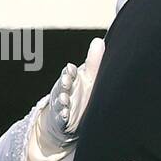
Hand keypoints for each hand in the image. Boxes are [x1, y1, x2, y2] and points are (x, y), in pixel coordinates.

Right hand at [32, 37, 103, 153]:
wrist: (65, 117)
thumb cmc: (80, 93)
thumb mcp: (87, 78)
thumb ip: (93, 62)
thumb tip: (99, 41)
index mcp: (71, 80)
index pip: (70, 73)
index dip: (70, 71)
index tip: (71, 69)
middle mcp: (64, 91)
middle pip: (63, 86)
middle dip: (64, 82)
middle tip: (66, 80)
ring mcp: (62, 105)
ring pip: (60, 101)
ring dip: (62, 99)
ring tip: (64, 99)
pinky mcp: (62, 120)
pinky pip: (61, 118)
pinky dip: (62, 116)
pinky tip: (65, 115)